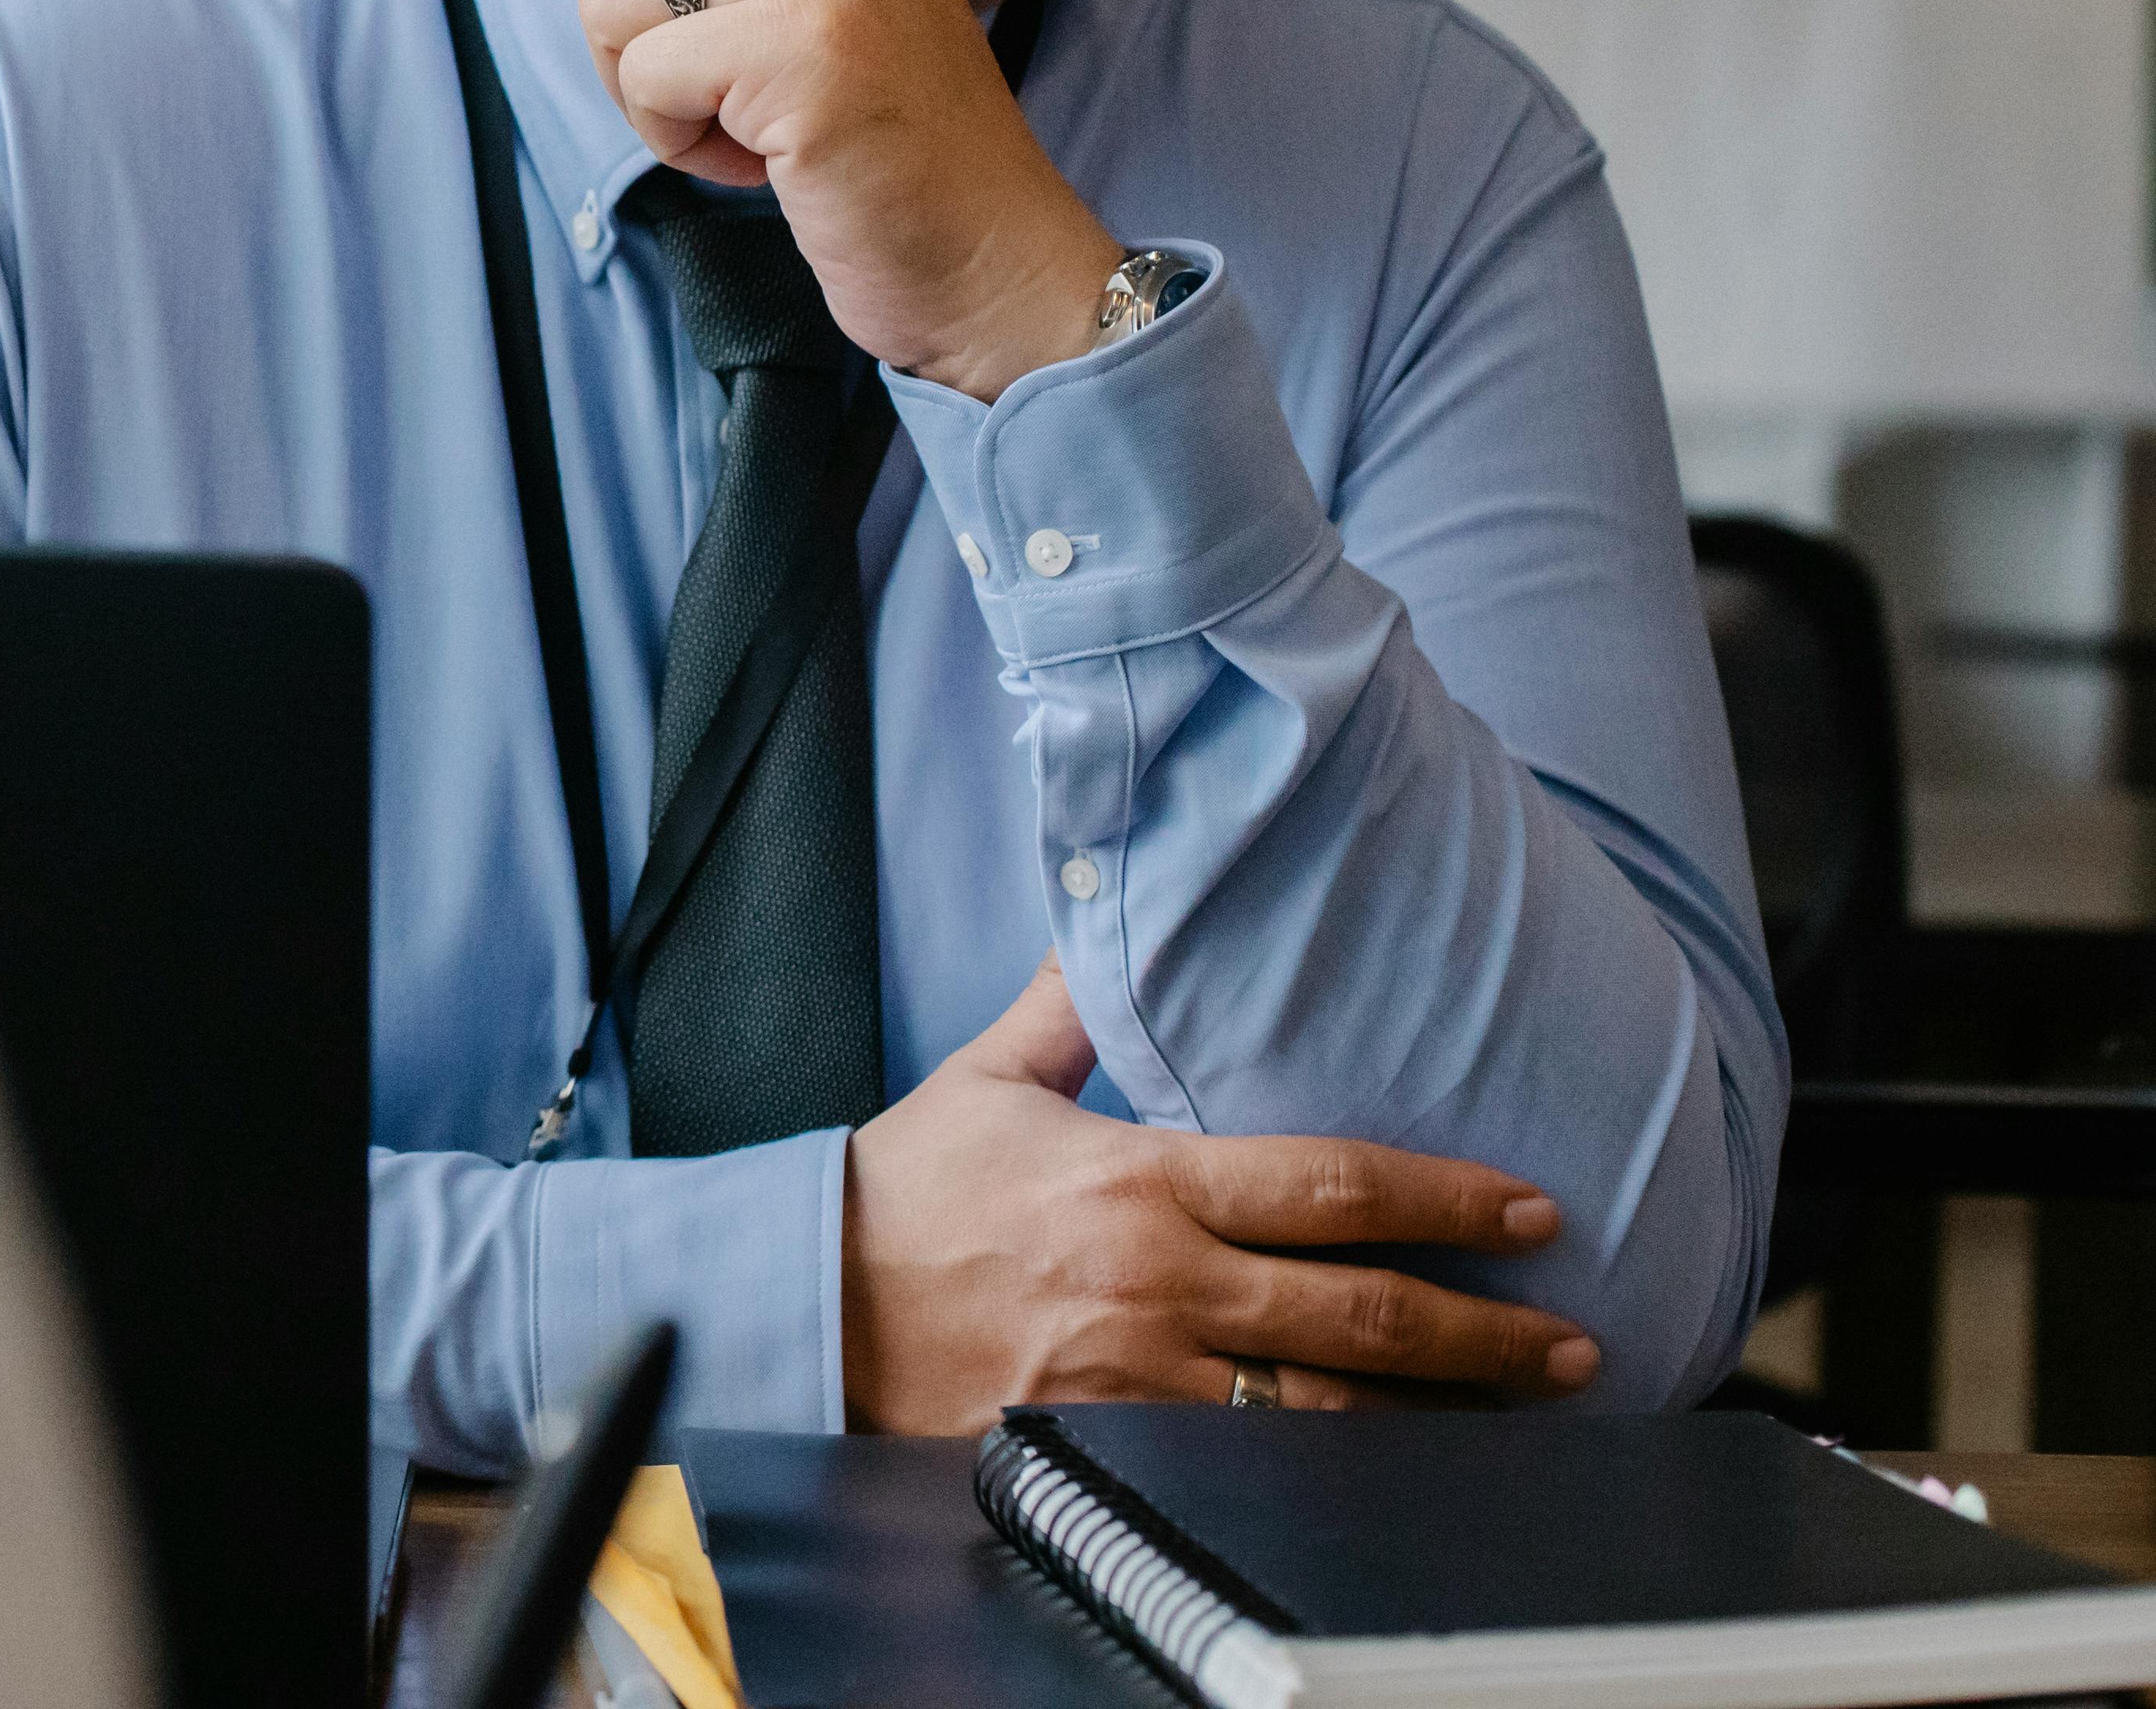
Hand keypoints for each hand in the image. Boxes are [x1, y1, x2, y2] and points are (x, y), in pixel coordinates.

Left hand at [580, 0, 1125, 398]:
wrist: (997, 260)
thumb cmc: (896, 163)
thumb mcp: (826, 21)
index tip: (730, 61)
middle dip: (635, 41)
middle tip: (726, 110)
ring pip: (610, 1)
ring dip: (650, 94)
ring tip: (745, 137)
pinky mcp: (797, 52)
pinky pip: (645, 75)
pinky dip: (675, 143)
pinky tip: (760, 167)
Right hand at [841, 962, 1598, 1431]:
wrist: (810, 1306)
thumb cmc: (898, 1194)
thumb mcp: (984, 1081)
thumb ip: (1068, 1009)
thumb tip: (1112, 917)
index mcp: (1140, 1180)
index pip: (1331, 1184)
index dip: (1447, 1197)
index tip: (1532, 1209)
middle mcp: (1157, 1280)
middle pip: (1359, 1308)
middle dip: (1484, 1329)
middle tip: (1575, 1341)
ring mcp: (1140, 1374)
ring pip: (1325, 1405)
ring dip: (1437, 1411)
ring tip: (1523, 1413)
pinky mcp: (1114, 1442)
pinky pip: (1252, 1461)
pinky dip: (1336, 1465)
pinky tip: (1405, 1469)